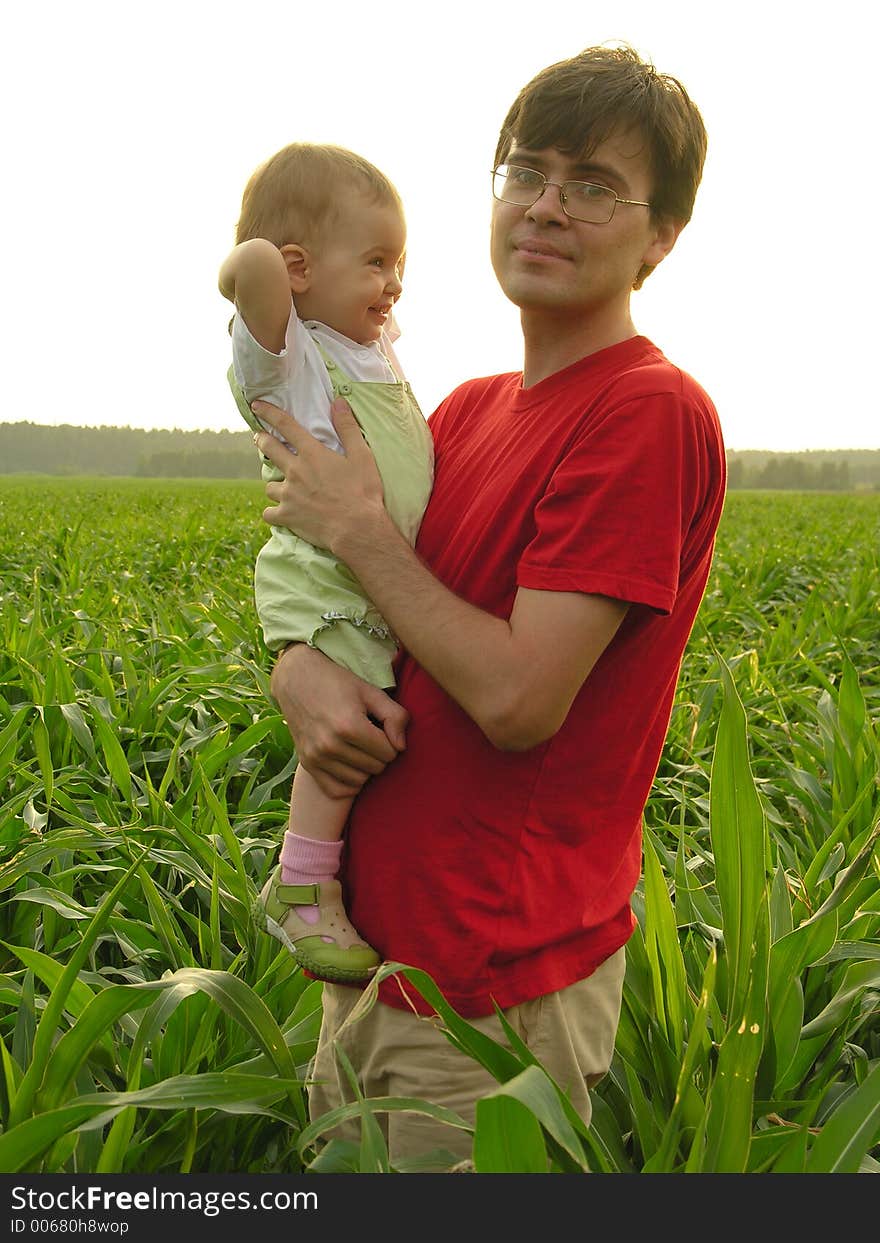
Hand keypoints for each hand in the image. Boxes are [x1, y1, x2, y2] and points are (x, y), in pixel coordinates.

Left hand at [253, 397, 385, 551]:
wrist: (357, 529)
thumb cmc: (363, 492)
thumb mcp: (362, 456)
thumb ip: (348, 428)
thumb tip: (338, 402)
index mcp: (312, 454)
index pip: (285, 425)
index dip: (268, 413)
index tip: (257, 406)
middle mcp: (295, 471)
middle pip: (268, 449)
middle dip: (261, 441)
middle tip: (259, 438)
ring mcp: (288, 495)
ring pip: (269, 486)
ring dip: (275, 486)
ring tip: (282, 489)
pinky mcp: (287, 516)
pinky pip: (269, 513)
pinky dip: (274, 513)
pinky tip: (281, 514)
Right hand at [271, 644, 407, 797]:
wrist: (297, 678)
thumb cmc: (339, 683)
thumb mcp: (371, 692)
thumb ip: (395, 716)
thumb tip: (401, 747)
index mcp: (349, 725)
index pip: (389, 753)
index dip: (392, 742)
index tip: (383, 730)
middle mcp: (330, 744)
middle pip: (376, 768)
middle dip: (380, 754)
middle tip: (371, 737)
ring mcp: (316, 756)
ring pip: (359, 781)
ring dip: (365, 768)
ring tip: (360, 748)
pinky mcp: (307, 763)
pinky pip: (337, 790)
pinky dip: (349, 783)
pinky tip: (350, 766)